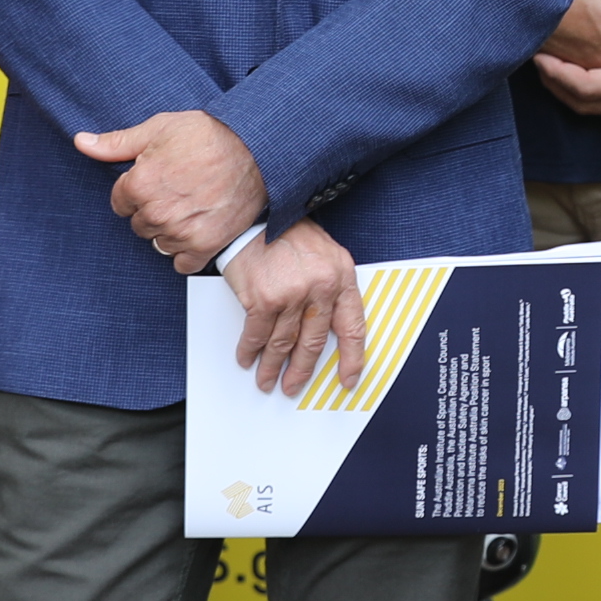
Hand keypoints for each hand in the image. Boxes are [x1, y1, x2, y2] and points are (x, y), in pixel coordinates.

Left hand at [75, 110, 266, 267]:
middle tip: (179, 191)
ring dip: (171, 231)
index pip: (120, 203)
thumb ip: (116, 143)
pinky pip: (182, 264)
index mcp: (138, 185)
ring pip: (159, 244)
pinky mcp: (205, 245)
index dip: (138, 190)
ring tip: (192, 207)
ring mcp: (180, 232)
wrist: (256, 148)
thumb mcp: (158, 129)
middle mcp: (156, 213)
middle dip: (154, 210)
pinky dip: (188, 251)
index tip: (159, 181)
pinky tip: (199, 229)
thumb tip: (81, 142)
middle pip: (139, 225)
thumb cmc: (208, 134)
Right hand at [227, 221, 364, 398]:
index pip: (352, 327)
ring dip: (273, 367)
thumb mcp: (325, 255)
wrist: (257, 215)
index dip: (352, 358)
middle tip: (294, 385)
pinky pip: (257, 335)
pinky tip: (247, 358)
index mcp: (341, 278)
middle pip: (313, 342)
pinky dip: (250, 351)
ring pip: (284, 344)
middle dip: (302, 370)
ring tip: (267, 379)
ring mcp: (291, 295)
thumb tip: (327, 326)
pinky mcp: (263, 299)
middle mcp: (320, 288)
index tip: (347, 379)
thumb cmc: (289, 233)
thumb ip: (331, 287)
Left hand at [534, 0, 600, 119]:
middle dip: (556, 83)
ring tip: (551, 63)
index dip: (559, 73)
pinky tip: (580, 68)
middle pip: (583, 104)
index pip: (588, 88)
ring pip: (594, 107)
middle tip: (536, 59)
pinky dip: (587, 89)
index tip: (540, 56)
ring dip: (569, 88)